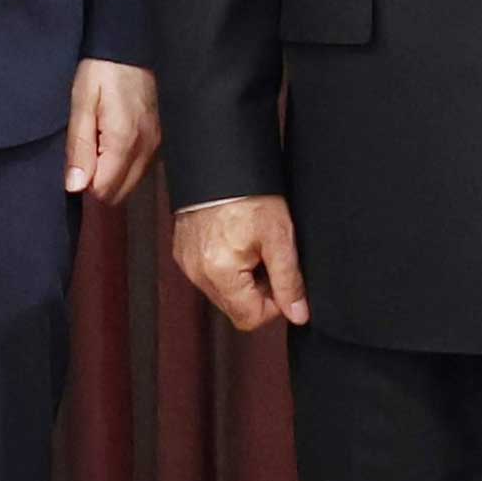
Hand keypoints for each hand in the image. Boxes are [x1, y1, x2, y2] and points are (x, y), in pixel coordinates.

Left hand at [63, 59, 160, 205]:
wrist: (128, 47)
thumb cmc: (101, 72)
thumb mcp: (81, 104)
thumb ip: (78, 147)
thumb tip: (75, 186)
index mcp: (124, 142)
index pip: (103, 191)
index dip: (84, 182)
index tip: (78, 158)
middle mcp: (146, 149)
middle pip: (119, 193)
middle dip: (99, 183)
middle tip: (87, 151)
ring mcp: (157, 145)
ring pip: (131, 184)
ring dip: (112, 175)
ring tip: (99, 144)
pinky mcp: (160, 139)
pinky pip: (142, 170)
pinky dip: (126, 167)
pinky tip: (114, 144)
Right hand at [170, 193, 308, 331]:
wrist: (220, 161)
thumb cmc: (249, 192)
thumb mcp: (280, 238)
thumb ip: (289, 281)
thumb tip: (298, 314)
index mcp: (220, 273)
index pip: (250, 319)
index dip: (273, 305)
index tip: (281, 279)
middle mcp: (197, 273)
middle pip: (235, 307)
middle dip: (257, 290)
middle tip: (268, 257)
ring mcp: (187, 263)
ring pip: (223, 292)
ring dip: (242, 279)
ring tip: (252, 246)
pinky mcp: (183, 252)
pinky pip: (209, 275)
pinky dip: (226, 267)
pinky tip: (236, 242)